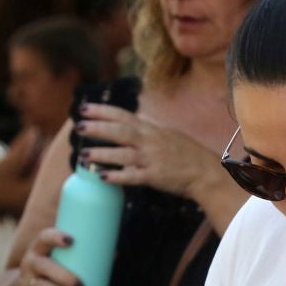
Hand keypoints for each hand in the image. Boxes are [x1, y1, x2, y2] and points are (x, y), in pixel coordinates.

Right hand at [14, 227, 83, 285]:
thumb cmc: (51, 272)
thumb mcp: (61, 262)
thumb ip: (85, 257)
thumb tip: (116, 253)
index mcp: (39, 249)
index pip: (43, 237)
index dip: (55, 237)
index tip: (72, 240)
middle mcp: (29, 264)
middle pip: (43, 267)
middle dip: (64, 276)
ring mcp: (25, 283)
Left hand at [76, 103, 235, 201]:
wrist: (205, 172)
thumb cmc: (185, 153)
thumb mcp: (165, 133)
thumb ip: (146, 128)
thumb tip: (127, 122)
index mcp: (150, 129)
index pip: (123, 115)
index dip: (103, 111)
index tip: (84, 108)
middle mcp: (149, 140)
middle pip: (120, 131)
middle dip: (98, 128)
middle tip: (79, 126)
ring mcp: (152, 158)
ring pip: (123, 154)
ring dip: (103, 154)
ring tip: (84, 155)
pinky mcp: (155, 176)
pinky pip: (132, 176)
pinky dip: (117, 176)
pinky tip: (102, 176)